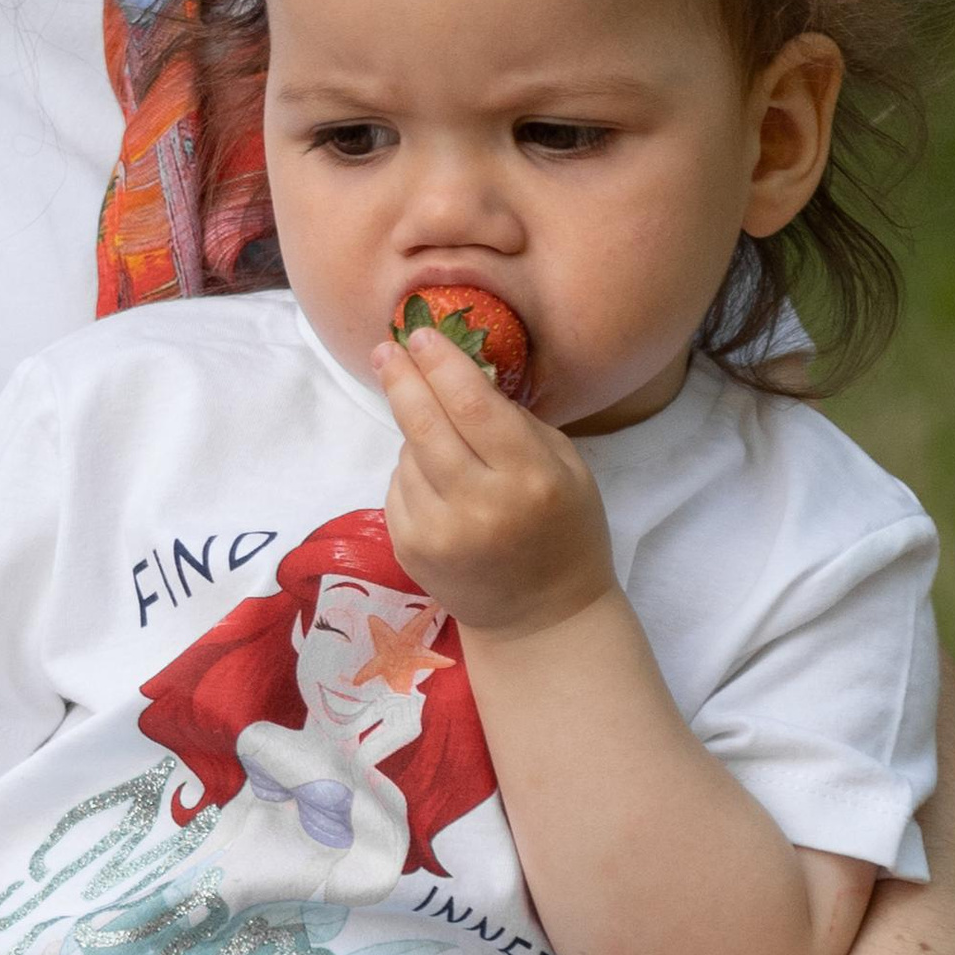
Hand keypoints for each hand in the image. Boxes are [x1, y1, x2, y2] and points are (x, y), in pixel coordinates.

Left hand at [376, 324, 614, 636]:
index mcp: (528, 478)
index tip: (421, 335)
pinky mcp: (410, 550)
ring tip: (446, 448)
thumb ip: (517, 421)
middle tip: (388, 349)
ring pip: (407, 454)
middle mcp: (480, 505)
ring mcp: (439, 532)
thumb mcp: (566, 467)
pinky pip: (397, 487)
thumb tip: (462, 372)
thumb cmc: (564, 531)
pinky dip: (411, 473)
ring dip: (416, 435)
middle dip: (401, 378)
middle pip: (424, 424)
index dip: (441, 363)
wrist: (542, 619)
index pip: (471, 404)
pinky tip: (438, 484)